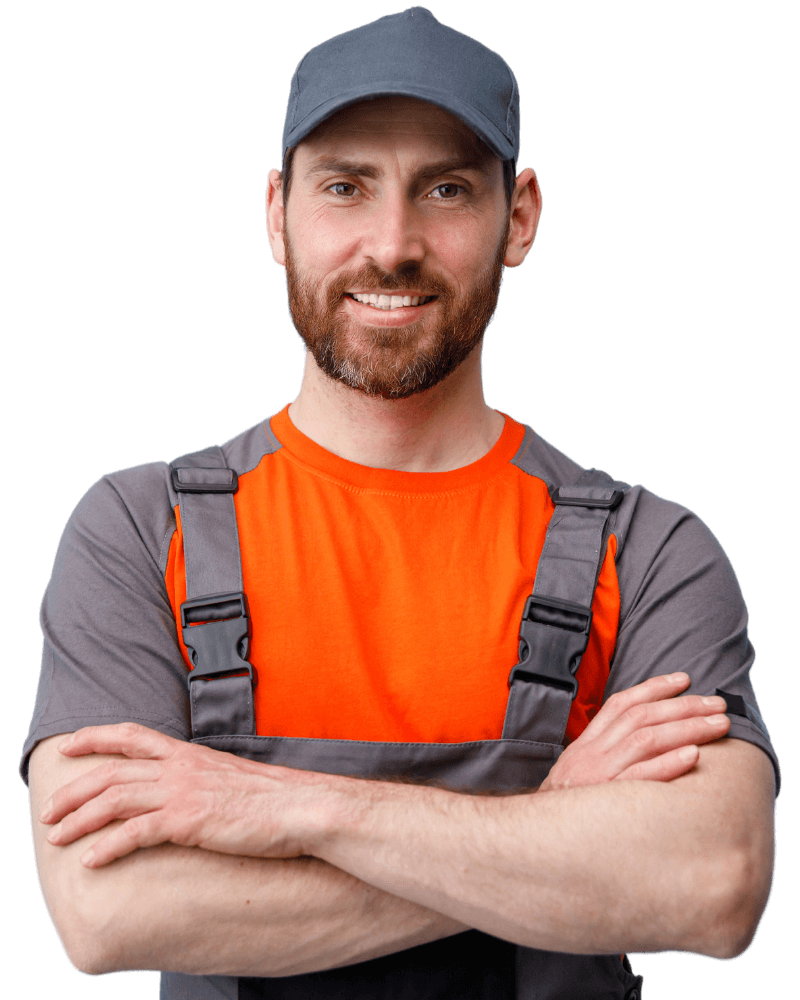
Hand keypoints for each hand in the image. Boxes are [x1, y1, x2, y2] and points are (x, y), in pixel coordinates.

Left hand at [38, 723, 330, 867]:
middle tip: (47, 812)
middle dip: (73, 791)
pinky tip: (91, 861)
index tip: (68, 747)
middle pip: (111, 771)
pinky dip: (107, 846)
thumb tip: (183, 792)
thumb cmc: (270, 799)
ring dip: (79, 819)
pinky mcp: (188, 821)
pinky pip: (135, 833)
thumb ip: (199, 779)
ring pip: (114, 800)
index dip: (95, 738)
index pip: (131, 736)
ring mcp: (182, 792)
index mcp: (188, 753)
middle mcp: (179, 767)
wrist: (299, 808)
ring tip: (55, 838)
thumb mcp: (227, 777)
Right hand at [539, 672, 730, 791]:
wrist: (536, 840)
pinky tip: (693, 755)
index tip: (685, 679)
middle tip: (718, 703)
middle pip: (642, 717)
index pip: (622, 704)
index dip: (654, 688)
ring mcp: (599, 775)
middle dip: (683, 706)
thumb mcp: (580, 773)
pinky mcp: (607, 800)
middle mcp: (593, 754)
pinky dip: (668, 764)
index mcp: (587, 744)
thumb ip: (606, 755)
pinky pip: (641, 778)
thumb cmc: (568, 809)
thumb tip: (646, 741)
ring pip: (646, 740)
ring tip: (719, 724)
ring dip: (687, 728)